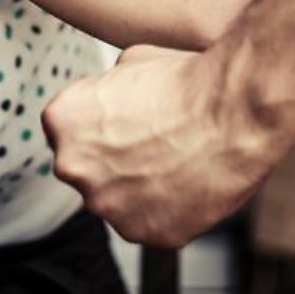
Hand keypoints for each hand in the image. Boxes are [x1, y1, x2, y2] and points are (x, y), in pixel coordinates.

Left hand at [42, 44, 286, 247]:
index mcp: (61, 120)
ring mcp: (107, 206)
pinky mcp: (144, 233)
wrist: (233, 112)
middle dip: (114, 161)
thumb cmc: (187, 83)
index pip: (69, 132)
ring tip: (177, 162)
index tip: (127, 124)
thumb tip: (112, 93)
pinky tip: (189, 183)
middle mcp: (72, 167)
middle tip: (154, 143)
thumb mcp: (131, 60)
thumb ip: (106, 87)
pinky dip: (168, 210)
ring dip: (139, 188)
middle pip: (88, 170)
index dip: (101, 127)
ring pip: (118, 201)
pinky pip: (150, 224)